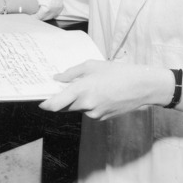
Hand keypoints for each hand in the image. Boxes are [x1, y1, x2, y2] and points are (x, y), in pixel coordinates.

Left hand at [39, 60, 171, 119]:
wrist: (143, 87)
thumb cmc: (117, 72)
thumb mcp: (91, 65)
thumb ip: (71, 73)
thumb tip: (57, 78)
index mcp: (82, 90)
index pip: (56, 104)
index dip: (46, 104)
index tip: (40, 102)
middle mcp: (87, 105)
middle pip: (65, 107)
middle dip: (61, 99)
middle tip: (60, 88)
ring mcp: (95, 114)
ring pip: (77, 109)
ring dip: (76, 101)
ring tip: (88, 86)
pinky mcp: (103, 118)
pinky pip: (88, 111)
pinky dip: (87, 104)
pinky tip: (98, 93)